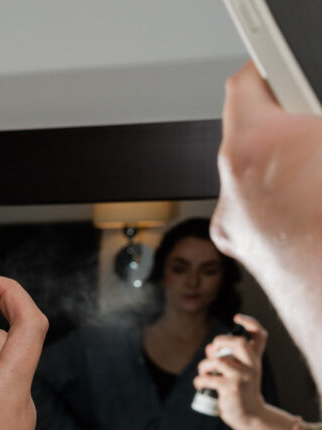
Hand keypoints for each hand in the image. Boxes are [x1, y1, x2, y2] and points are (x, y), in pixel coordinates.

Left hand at [196, 313, 268, 427]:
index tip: (237, 317)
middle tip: (212, 352)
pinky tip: (200, 384)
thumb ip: (226, 359)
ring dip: (204, 366)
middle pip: (240, 343)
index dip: (250, 322)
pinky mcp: (232, 388)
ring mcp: (243, 376)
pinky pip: (209, 378)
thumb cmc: (240, 391)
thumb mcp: (237, 373)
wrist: (249, 415)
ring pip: (218, 361)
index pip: (260, 335)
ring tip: (203, 374)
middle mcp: (252, 365)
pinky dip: (199, 380)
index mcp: (254, 359)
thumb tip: (210, 348)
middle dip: (221, 342)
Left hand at [210, 64, 321, 369]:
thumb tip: (307, 124)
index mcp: (255, 144)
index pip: (246, 85)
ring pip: (251, 174)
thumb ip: (310, 125)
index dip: (270, 73)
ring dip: (281, 169)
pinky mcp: (239, 245)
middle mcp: (231, 182)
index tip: (283, 69)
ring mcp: (232, 218)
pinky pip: (255, 210)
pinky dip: (277, 204)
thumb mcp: (321, 141)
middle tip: (310, 130)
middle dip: (283, 126)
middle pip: (248, 131)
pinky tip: (306, 210)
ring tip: (313, 180)